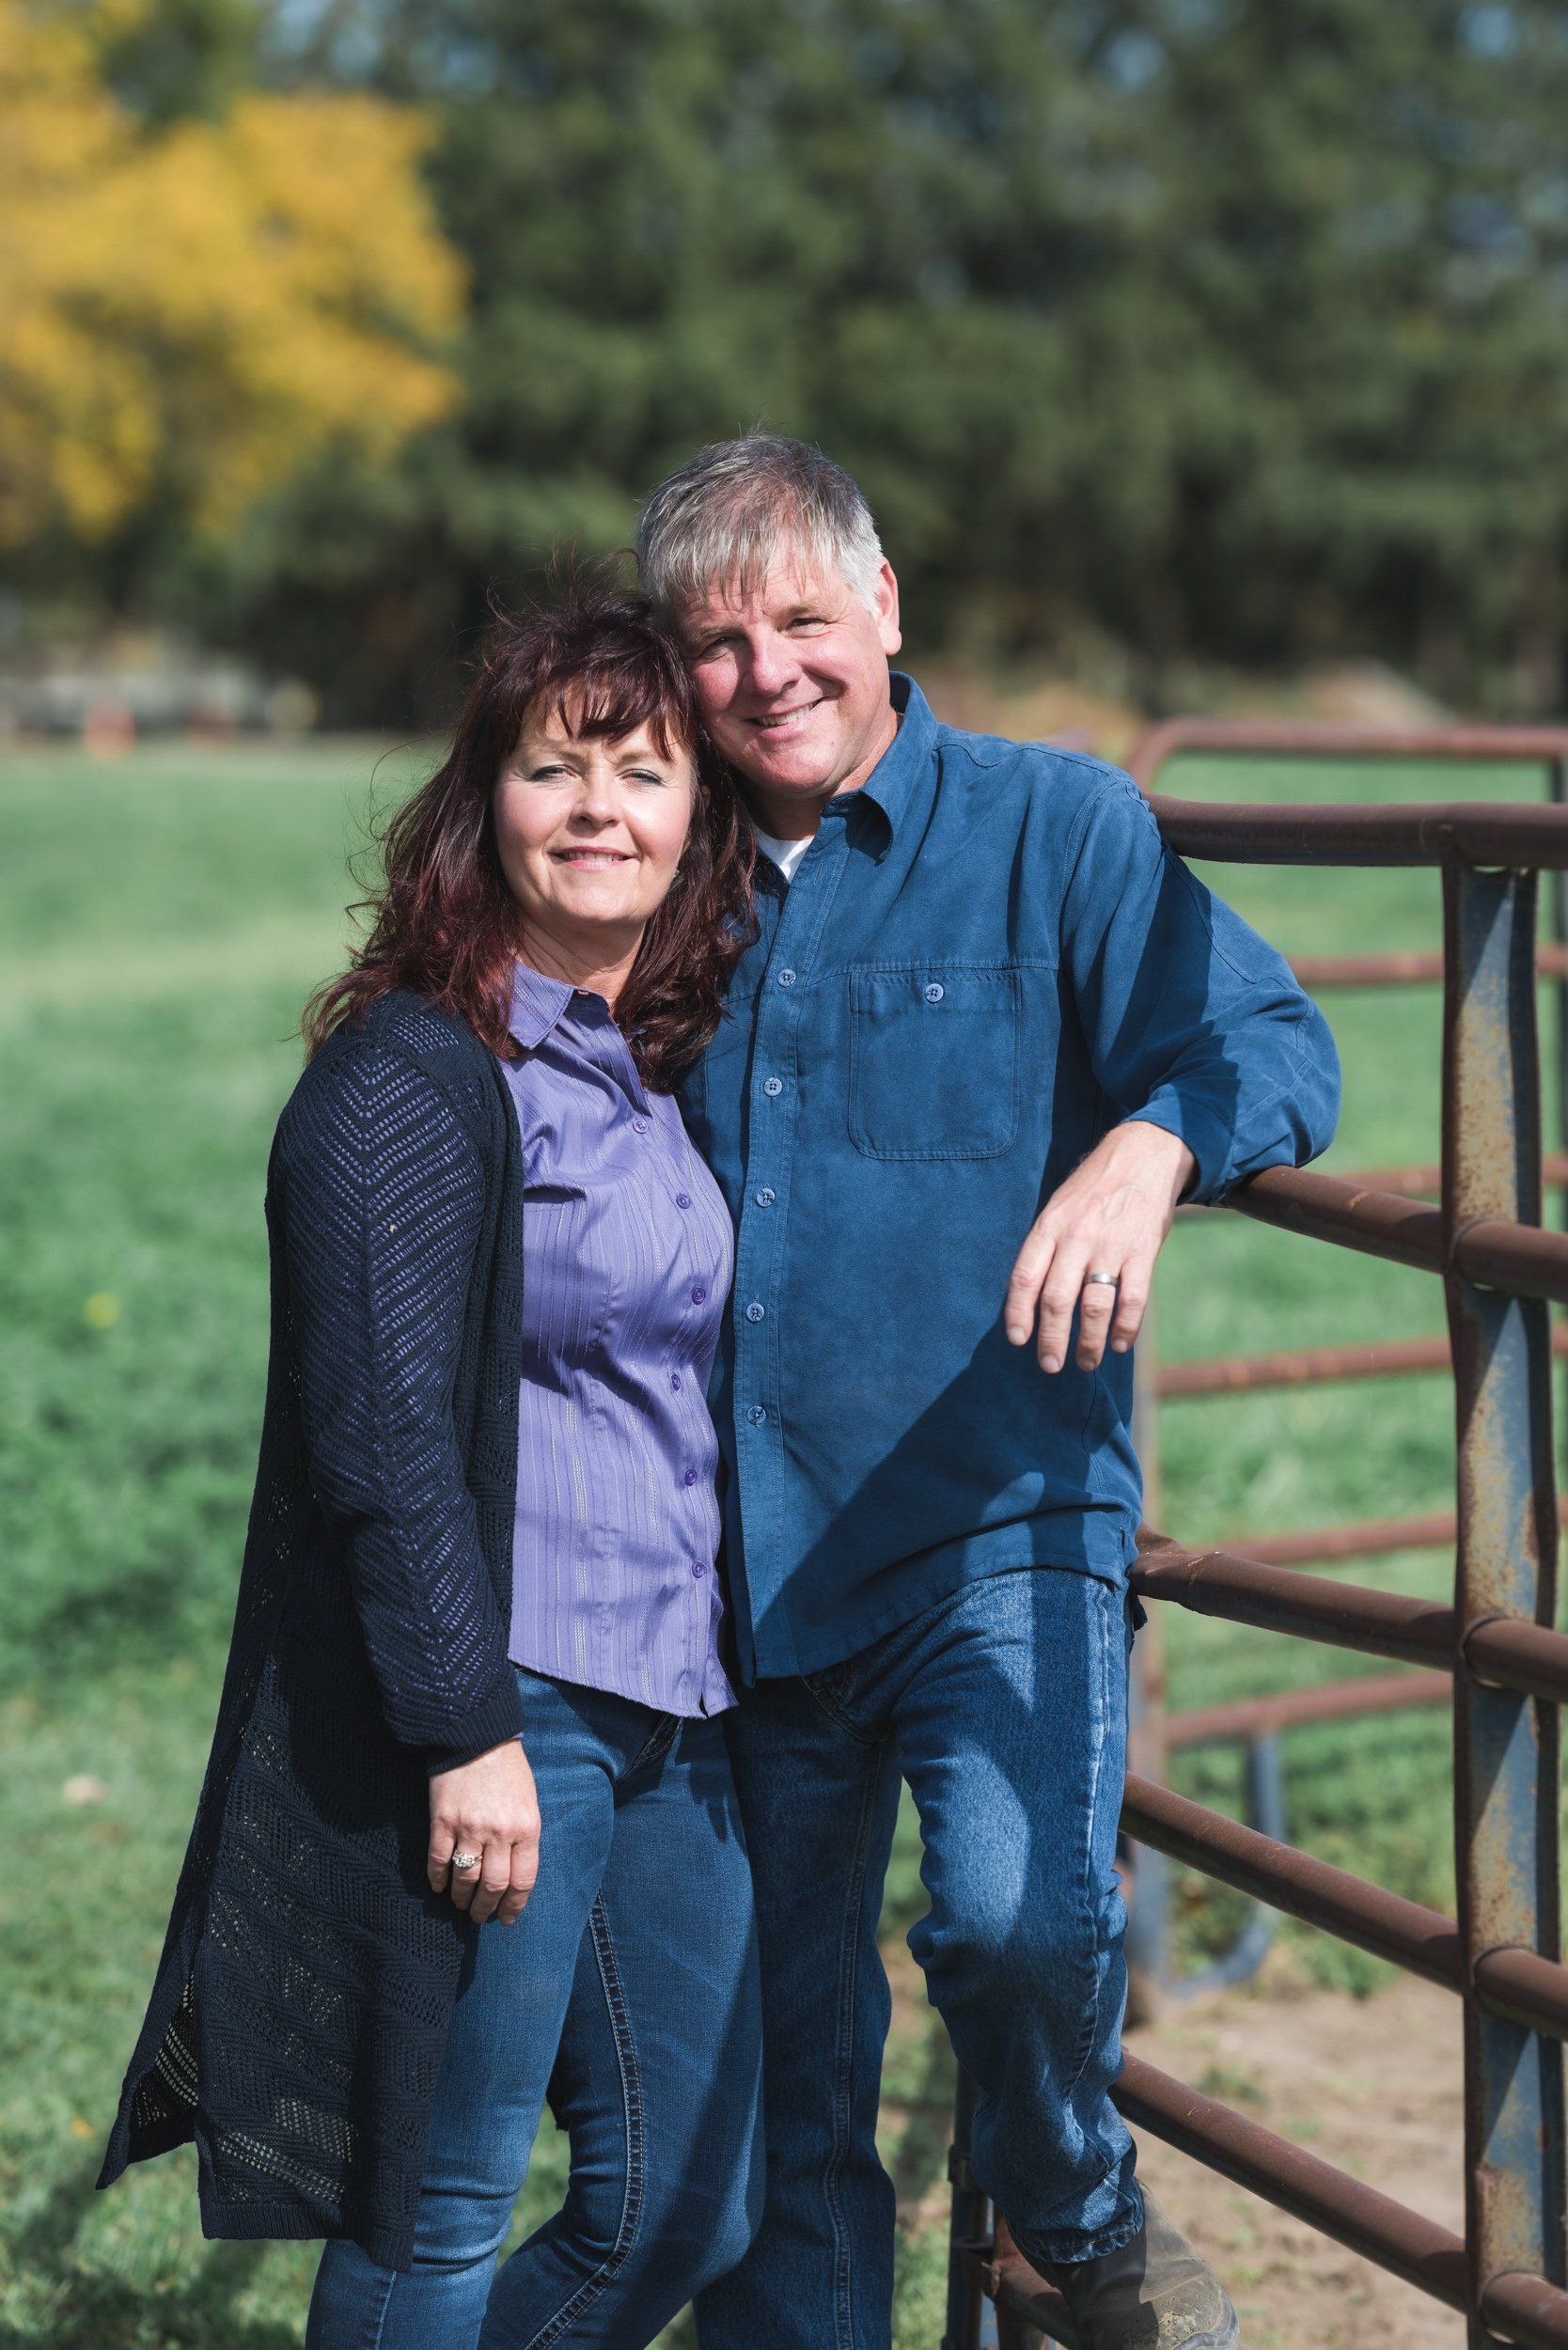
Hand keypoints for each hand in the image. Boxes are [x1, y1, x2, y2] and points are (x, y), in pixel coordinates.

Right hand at [428, 1738, 540, 1925]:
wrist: (477, 1735)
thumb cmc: (508, 1769)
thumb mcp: (529, 1801)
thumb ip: (524, 1837)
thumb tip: (514, 1874)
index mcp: (527, 1828)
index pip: (523, 1880)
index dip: (514, 1905)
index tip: (506, 1918)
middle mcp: (500, 1833)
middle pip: (493, 1886)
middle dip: (485, 1909)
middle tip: (479, 1916)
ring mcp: (469, 1827)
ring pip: (465, 1879)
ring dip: (462, 1898)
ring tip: (460, 1904)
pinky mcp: (442, 1821)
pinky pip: (439, 1860)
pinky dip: (437, 1879)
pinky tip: (438, 1887)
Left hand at [1004, 1122, 1194, 1372]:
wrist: (1143, 1154)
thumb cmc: (1093, 1188)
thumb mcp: (1058, 1206)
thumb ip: (1046, 1247)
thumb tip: (1031, 1298)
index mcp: (1049, 1225)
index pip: (1025, 1276)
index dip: (1018, 1312)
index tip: (1018, 1341)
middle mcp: (1077, 1236)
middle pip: (1057, 1299)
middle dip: (1051, 1339)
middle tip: (1050, 1365)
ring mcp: (1111, 1244)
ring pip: (1094, 1305)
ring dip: (1088, 1341)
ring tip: (1086, 1362)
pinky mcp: (1143, 1250)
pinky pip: (1132, 1299)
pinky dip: (1125, 1327)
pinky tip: (1119, 1344)